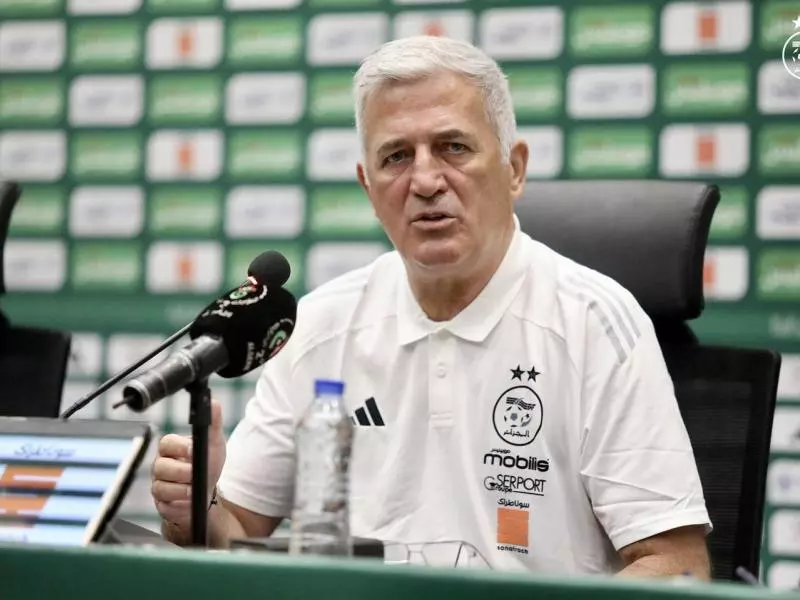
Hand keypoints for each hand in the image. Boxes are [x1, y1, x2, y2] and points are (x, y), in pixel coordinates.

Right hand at [151, 399, 226, 530]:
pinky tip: (188, 502)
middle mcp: (161, 464)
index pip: (167, 443)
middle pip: (161, 467)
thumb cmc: (209, 463)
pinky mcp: (161, 502)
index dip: (180, 447)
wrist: (208, 492)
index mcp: (172, 447)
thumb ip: (213, 423)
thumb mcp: (214, 443)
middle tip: (195, 475)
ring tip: (193, 491)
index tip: (193, 451)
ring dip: (180, 490)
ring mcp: (159, 484)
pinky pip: (164, 505)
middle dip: (181, 472)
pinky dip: (179, 505)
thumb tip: (213, 402)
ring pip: (160, 487)